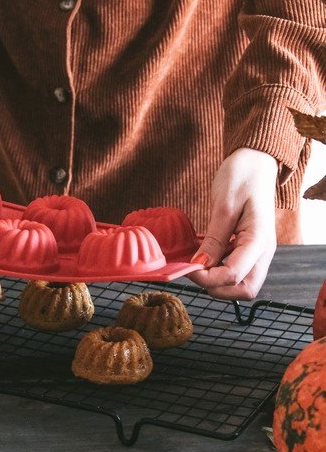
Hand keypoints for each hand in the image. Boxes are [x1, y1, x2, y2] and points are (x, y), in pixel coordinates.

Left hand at [188, 148, 277, 300]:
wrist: (255, 162)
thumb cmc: (242, 177)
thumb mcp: (224, 206)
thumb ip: (214, 239)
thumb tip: (200, 265)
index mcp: (259, 240)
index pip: (233, 275)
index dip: (207, 277)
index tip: (187, 267)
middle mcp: (263, 251)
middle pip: (245, 289)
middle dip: (218, 288)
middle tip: (196, 271)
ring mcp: (258, 251)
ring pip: (242, 284)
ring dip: (219, 282)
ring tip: (199, 264)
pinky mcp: (249, 248)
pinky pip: (237, 270)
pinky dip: (220, 271)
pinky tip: (205, 257)